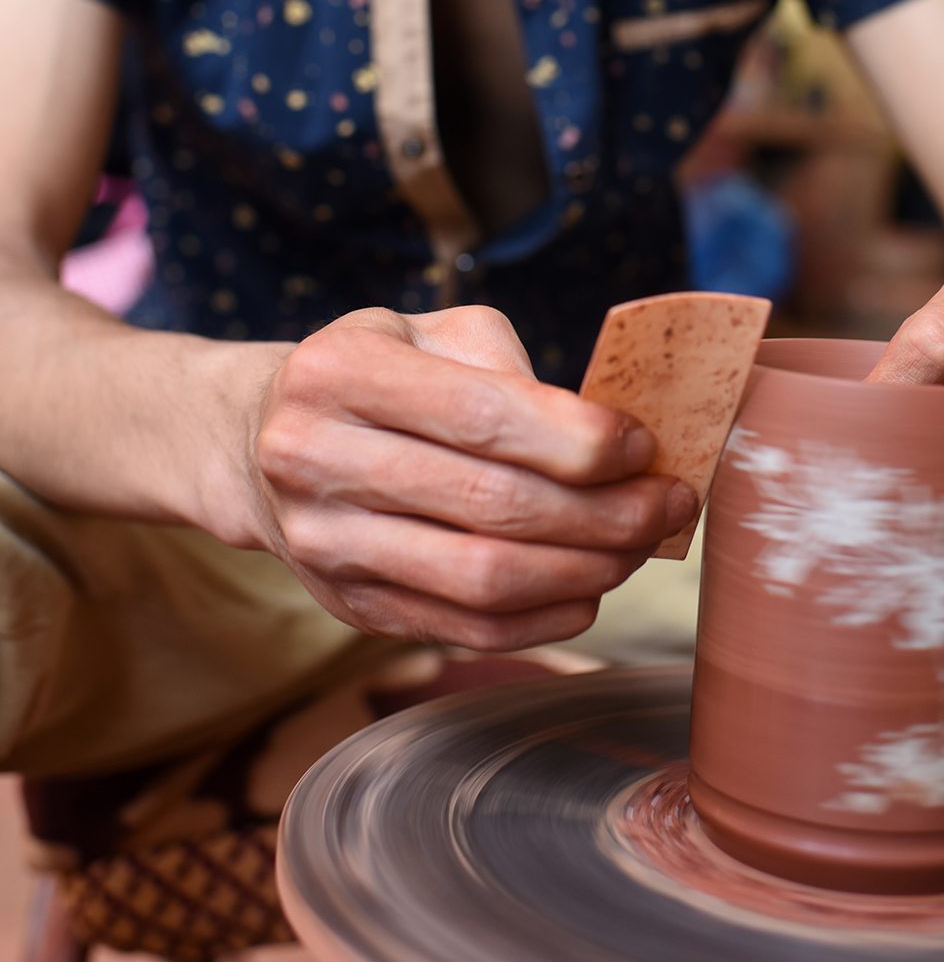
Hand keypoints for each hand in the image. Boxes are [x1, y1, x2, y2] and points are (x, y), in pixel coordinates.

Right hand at [245, 305, 696, 650]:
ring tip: (639, 544)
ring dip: (586, 569)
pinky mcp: (348, 607)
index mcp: (340, 373)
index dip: (581, 441)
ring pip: (484, 580)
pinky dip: (546, 615)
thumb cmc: (376, 373)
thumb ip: (510, 367)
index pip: (485, 417)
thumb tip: (612, 429)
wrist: (258, 442)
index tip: (645, 444)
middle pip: (494, 507)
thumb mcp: (428, 333)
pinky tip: (590, 586)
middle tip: (668, 502)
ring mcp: (326, 544)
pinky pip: (466, 628)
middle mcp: (316, 459)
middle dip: (606, 512)